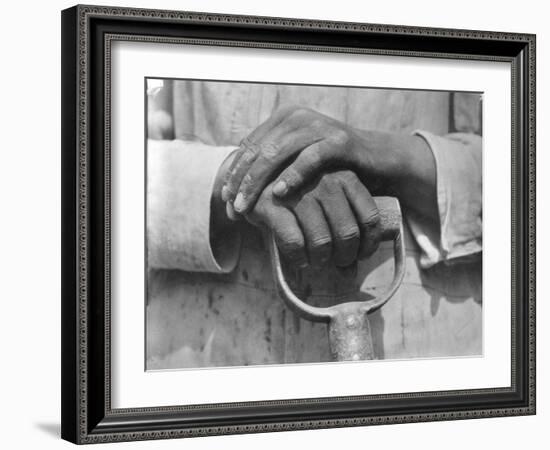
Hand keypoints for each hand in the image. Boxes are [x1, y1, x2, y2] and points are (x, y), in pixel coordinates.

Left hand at [222, 106, 381, 214]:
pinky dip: (292, 176)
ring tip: (246, 206)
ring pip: (277, 153)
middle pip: (259, 149)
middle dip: (242, 180)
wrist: (378, 162)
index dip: (235, 172)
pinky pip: (309, 158)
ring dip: (258, 182)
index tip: (225, 199)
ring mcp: (318, 126)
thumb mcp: (297, 164)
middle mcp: (298, 117)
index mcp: (284, 119)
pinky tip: (278, 194)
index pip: (249, 146)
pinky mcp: (338, 141)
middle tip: (232, 207)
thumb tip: (236, 192)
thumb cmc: (332, 169)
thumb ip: (271, 169)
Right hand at [245, 170, 380, 268]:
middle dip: (343, 257)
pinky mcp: (273, 204)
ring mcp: (299, 191)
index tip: (360, 256)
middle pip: (347, 233)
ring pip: (322, 240)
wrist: (253, 178)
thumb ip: (343, 225)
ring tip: (316, 262)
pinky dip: (299, 257)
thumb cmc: (297, 194)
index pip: (370, 217)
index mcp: (345, 176)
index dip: (368, 244)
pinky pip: (294, 242)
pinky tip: (300, 258)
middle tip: (335, 263)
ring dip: (320, 259)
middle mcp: (325, 180)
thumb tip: (351, 272)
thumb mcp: (325, 200)